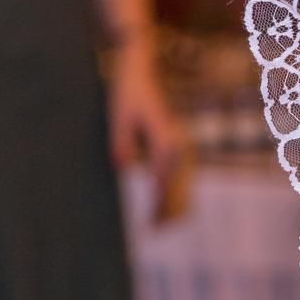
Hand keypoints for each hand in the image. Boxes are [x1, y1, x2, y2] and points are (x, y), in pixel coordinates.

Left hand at [108, 50, 187, 221]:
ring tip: (160, 223)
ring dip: (172, 204)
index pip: (163, 182)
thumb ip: (121, 142)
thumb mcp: (117, 116)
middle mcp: (179, 144)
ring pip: (182, 184)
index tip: (150, 224)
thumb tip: (125, 169)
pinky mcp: (178, 143)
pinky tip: (164, 202)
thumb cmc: (126, 91)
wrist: (140, 68)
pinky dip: (174, 192)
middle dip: (167, 211)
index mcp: (166, 140)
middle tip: (152, 232)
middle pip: (177, 187)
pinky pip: (179, 175)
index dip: (157, 206)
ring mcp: (181, 143)